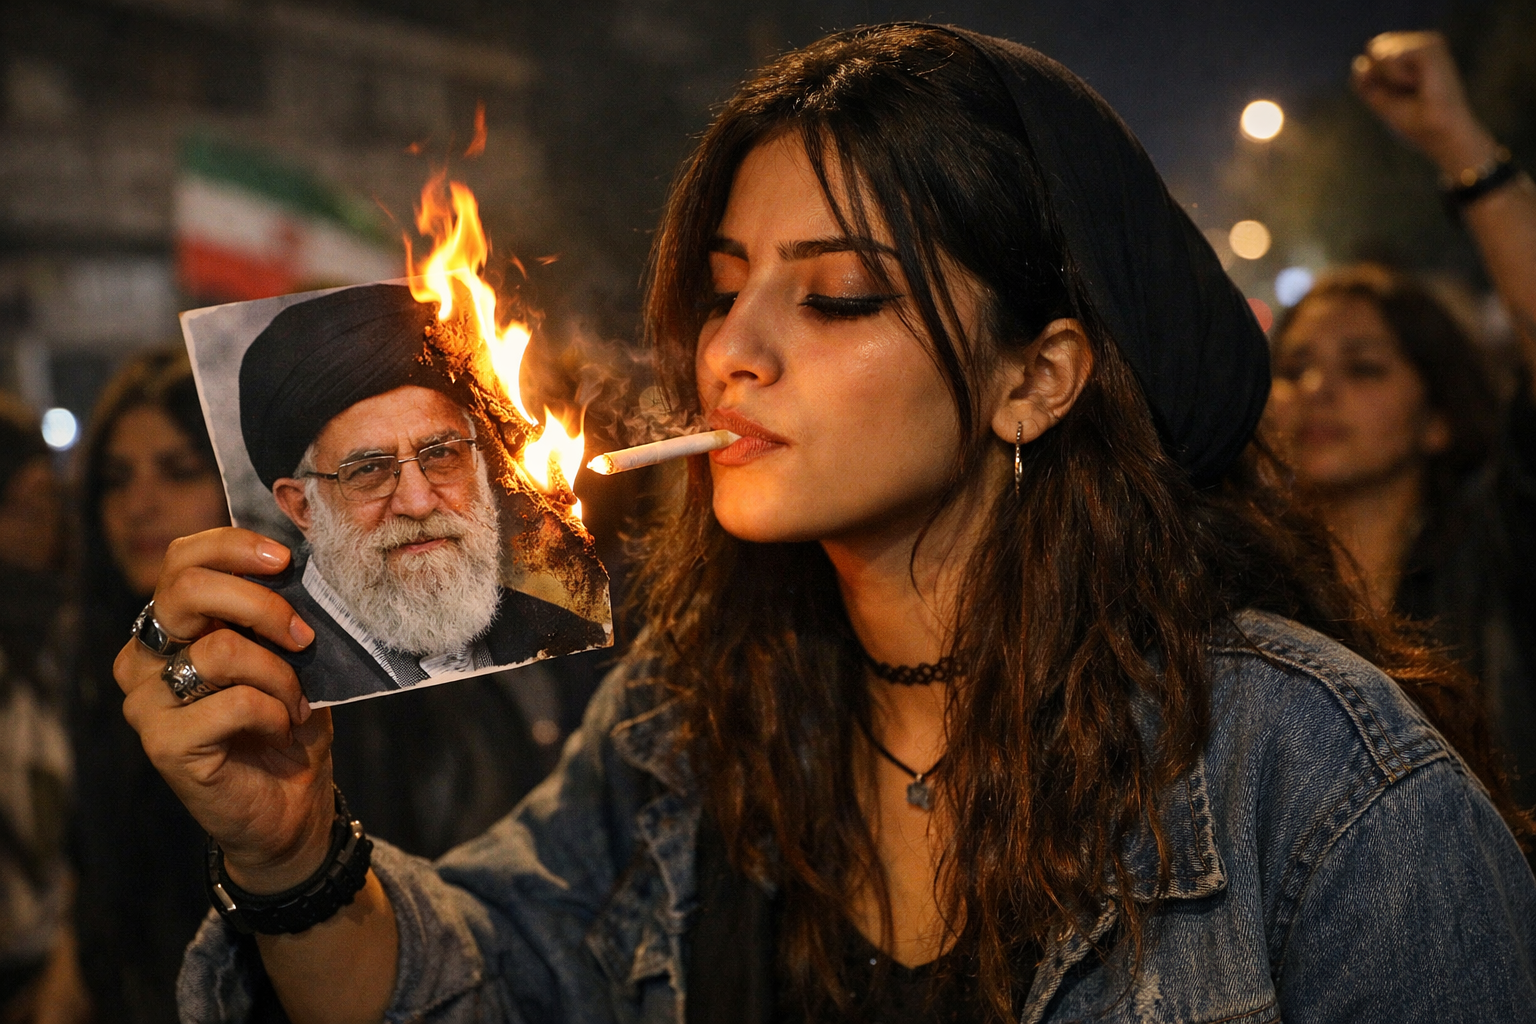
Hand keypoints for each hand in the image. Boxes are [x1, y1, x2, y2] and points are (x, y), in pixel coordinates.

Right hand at [113, 527, 333, 893]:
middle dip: (261, 604)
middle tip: (304, 637)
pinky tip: (281, 729)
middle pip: (187, 589)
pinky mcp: (162, 743)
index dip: (233, 548)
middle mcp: (144, 656)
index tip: (285, 560)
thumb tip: (298, 564)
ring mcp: (146, 701)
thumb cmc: (288, 721)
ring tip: (296, 701)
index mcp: (173, 625)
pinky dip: (273, 711)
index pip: (183, 559)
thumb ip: (280, 611)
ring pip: (219, 649)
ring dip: (279, 674)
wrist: (291, 804)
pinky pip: (232, 702)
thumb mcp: (291, 656)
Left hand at [1351, 31, 1500, 176]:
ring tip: (1415, 87)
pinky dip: (1396, 77)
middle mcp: (1421, 42)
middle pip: (1374, 46)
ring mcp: (1428, 42)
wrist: (1438, 133)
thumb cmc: (1415, 120)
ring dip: (1388, 78)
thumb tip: (1358, 61)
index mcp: (1412, 52)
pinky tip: (1418, 84)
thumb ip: (1364, 80)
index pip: (1373, 51)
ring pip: (1379, 49)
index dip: (1374, 77)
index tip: (1400, 93)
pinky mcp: (1430, 47)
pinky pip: (1389, 57)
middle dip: (1379, 75)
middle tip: (1407, 91)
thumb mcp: (1380, 99)